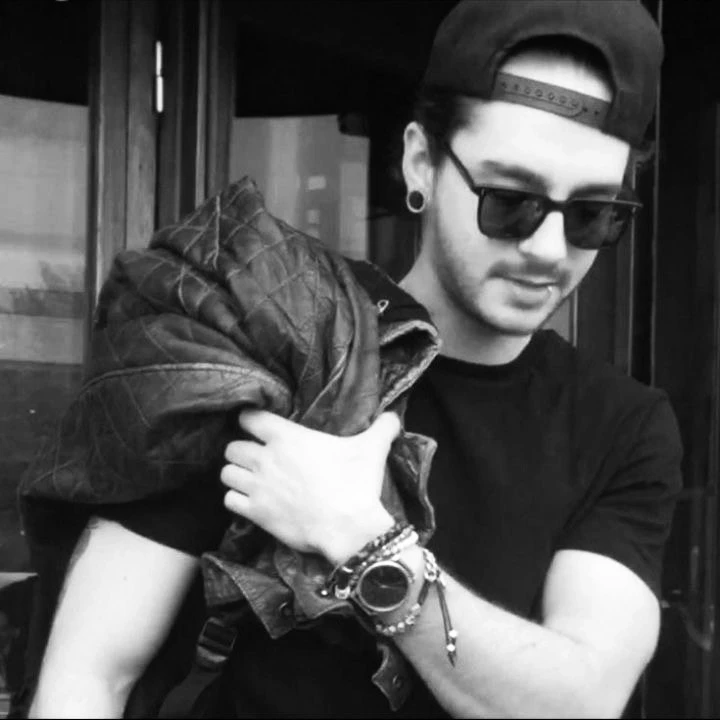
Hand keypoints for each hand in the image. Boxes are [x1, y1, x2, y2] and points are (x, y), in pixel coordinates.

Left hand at [221, 410, 399, 564]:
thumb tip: (394, 417)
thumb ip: (382, 427)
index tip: (259, 427)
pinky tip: (249, 501)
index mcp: (287, 436)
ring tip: (248, 479)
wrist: (349, 528)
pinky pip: (229, 500)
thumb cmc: (357, 484)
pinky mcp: (255, 512)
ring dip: (236, 475)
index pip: (249, 418)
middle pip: (232, 447)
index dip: (251, 421)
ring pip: (226, 473)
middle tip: (256, 458)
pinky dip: (236, 500)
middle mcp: (265, 458)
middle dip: (241, 451)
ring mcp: (257, 486)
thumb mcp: (372, 449)